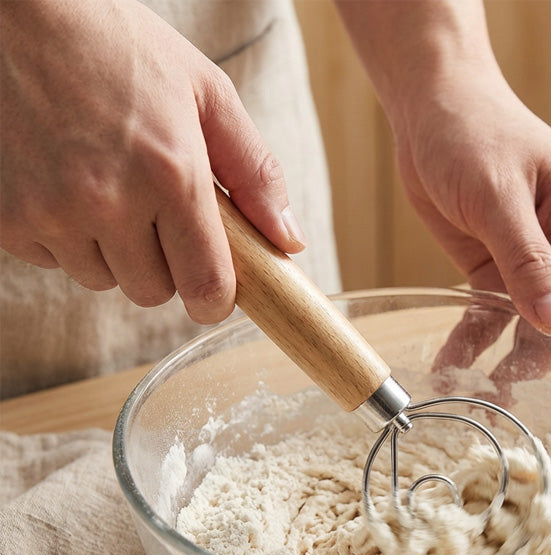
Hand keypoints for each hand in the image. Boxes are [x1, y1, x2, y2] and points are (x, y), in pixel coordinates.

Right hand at [0, 0, 304, 323]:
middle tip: (154, 211)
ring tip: (105, 187)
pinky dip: (64, 237)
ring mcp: (52, 213)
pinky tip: (64, 185)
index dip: (214, 298)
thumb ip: (255, 174)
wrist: (13, 10)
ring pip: (103, 279)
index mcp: (171, 174)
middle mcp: (109, 202)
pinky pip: (53, 261)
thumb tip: (289, 240)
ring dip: (112, 251)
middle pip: (154, 291)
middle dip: (163, 264)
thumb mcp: (206, 93)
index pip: (205, 286)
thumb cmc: (118, 46)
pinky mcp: (8, 218)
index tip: (212, 291)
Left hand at [390, 68, 550, 347]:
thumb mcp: (500, 196)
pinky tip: (452, 367)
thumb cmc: (475, 132)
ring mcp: (535, 268)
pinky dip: (473, 347)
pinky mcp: (495, 275)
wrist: (430, 109)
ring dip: (517, 371)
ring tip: (488, 402)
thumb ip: (528, 262)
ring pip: (539, 336)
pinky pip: (491, 322)